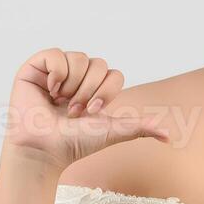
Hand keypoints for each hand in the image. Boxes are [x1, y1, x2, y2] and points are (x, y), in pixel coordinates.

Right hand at [5, 48, 169, 170]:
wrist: (44, 149)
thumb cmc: (74, 143)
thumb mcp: (112, 131)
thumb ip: (139, 127)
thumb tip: (168, 136)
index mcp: (94, 90)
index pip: (113, 73)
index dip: (106, 91)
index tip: (93, 112)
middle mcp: (76, 78)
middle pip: (98, 63)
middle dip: (90, 91)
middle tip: (75, 111)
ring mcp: (55, 72)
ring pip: (79, 57)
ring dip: (73, 85)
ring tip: (59, 102)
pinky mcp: (35, 68)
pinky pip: (55, 54)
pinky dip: (56, 73)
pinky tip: (49, 89)